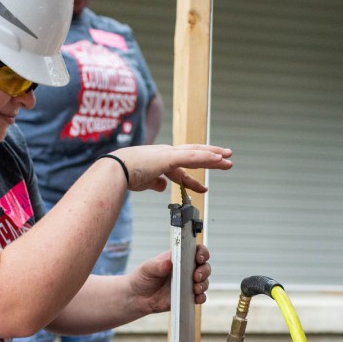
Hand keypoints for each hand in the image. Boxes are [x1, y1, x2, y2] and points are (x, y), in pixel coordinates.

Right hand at [114, 144, 231, 192]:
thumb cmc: (123, 177)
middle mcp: (166, 154)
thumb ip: (154, 183)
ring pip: (196, 153)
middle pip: (194, 154)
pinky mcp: (168, 157)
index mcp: (160, 161)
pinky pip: (191, 156)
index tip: (204, 188)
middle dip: (211, 157)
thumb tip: (162, 186)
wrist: (113, 171)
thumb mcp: (143, 182)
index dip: (194, 180)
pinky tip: (217, 158)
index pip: (182, 169)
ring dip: (214, 156)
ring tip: (228, 159)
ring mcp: (167, 153)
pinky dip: (206, 156)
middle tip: (226, 158)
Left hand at [129, 245, 210, 314]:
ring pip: (204, 281)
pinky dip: (201, 297)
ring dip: (203, 284)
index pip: (196, 251)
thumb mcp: (147, 269)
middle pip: (204, 266)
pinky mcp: (187, 297)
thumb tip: (168, 264)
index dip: (202, 253)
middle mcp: (186, 270)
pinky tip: (197, 298)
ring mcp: (188, 284)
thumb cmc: (142, 278)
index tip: (199, 258)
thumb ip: (157, 266)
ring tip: (195, 288)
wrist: (137, 298)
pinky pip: (200, 297)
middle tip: (196, 276)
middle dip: (204, 270)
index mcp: (178, 258)